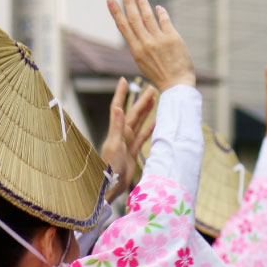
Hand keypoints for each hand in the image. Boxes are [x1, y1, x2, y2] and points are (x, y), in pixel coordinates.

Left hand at [99, 77, 155, 200]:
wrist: (110, 186)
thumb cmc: (110, 167)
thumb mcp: (114, 145)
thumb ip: (117, 126)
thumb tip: (118, 108)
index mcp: (117, 131)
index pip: (118, 107)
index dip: (120, 94)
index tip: (122, 80)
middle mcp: (122, 134)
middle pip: (134, 113)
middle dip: (142, 100)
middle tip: (151, 88)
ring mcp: (127, 142)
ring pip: (139, 122)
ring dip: (146, 111)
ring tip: (155, 100)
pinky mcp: (132, 151)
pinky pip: (143, 136)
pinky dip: (150, 128)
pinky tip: (157, 122)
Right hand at [107, 0, 194, 92]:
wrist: (176, 85)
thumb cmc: (160, 76)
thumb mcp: (144, 63)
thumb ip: (142, 46)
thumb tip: (141, 32)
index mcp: (136, 50)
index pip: (123, 27)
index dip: (116, 12)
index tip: (110, 1)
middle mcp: (145, 43)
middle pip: (134, 18)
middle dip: (128, 2)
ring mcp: (159, 40)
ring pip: (148, 17)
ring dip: (143, 4)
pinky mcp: (173, 38)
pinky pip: (165, 21)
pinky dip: (161, 13)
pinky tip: (158, 7)